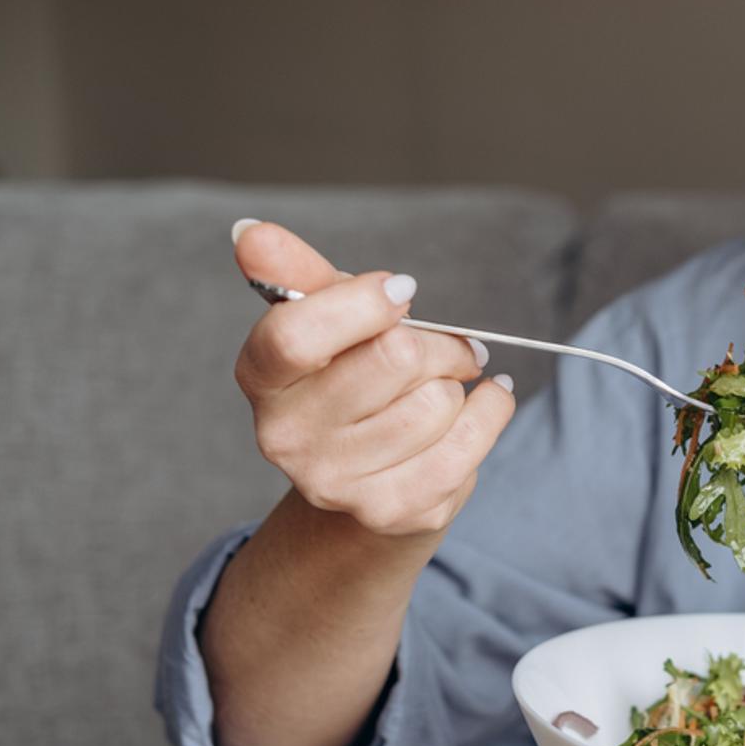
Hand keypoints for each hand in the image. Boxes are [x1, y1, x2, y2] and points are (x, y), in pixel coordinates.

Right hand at [232, 220, 514, 536]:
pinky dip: (493, 410)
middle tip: (446, 345)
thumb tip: (252, 233)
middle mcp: (286, 437)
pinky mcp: (392, 512)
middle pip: (394, 357)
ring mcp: (337, 483)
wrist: (367, 477)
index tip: (402, 291)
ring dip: (459, 384)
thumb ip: (296, 274)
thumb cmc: (349, 377)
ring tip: (447, 386)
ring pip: (438, 402)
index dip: (364, 302)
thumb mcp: (324, 319)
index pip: (296, 333)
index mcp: (261, 377)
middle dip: (437, 342)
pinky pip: (469, 444)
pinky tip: (487, 402)